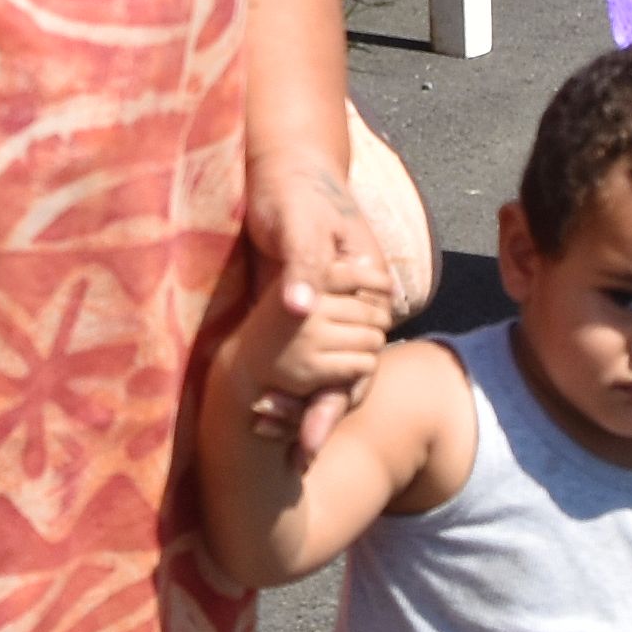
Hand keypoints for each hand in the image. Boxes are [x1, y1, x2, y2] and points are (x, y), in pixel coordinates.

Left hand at [239, 148, 395, 450]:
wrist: (281, 172)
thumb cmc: (296, 194)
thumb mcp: (302, 224)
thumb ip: (304, 266)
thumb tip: (299, 307)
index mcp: (371, 292)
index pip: (359, 362)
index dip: (333, 405)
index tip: (309, 442)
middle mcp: (356, 311)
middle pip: (345, 377)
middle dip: (318, 419)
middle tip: (293, 458)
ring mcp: (328, 315)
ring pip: (323, 375)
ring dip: (301, 411)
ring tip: (277, 451)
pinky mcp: (299, 314)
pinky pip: (297, 359)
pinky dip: (283, 387)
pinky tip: (261, 418)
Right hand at [246, 272, 395, 435]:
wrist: (247, 361)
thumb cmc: (282, 321)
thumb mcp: (297, 287)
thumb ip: (331, 275)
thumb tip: (368, 258)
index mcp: (304, 283)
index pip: (353, 275)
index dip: (377, 280)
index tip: (388, 288)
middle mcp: (308, 308)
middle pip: (371, 313)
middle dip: (378, 321)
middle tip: (371, 326)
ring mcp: (310, 338)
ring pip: (372, 340)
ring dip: (373, 345)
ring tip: (361, 344)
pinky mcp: (314, 368)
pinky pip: (363, 364)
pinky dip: (365, 365)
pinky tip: (352, 363)